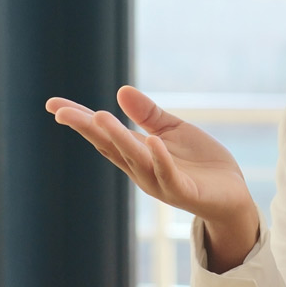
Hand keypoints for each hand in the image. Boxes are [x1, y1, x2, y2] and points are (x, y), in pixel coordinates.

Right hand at [46, 86, 258, 268]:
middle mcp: (141, 170)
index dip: (79, 120)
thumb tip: (120, 90)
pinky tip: (152, 142)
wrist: (232, 195)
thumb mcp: (173, 131)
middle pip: (110, 147)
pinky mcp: (184, 191)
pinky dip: (160, 159)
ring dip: (118, 139)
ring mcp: (161, 182)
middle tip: (62, 112)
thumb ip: (148, 115)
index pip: (103, 135)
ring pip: (135, 159)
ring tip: (99, 116)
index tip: (53, 105)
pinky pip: (169, 175)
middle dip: (87, 128)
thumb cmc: (200, 164)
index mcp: (136, 154)